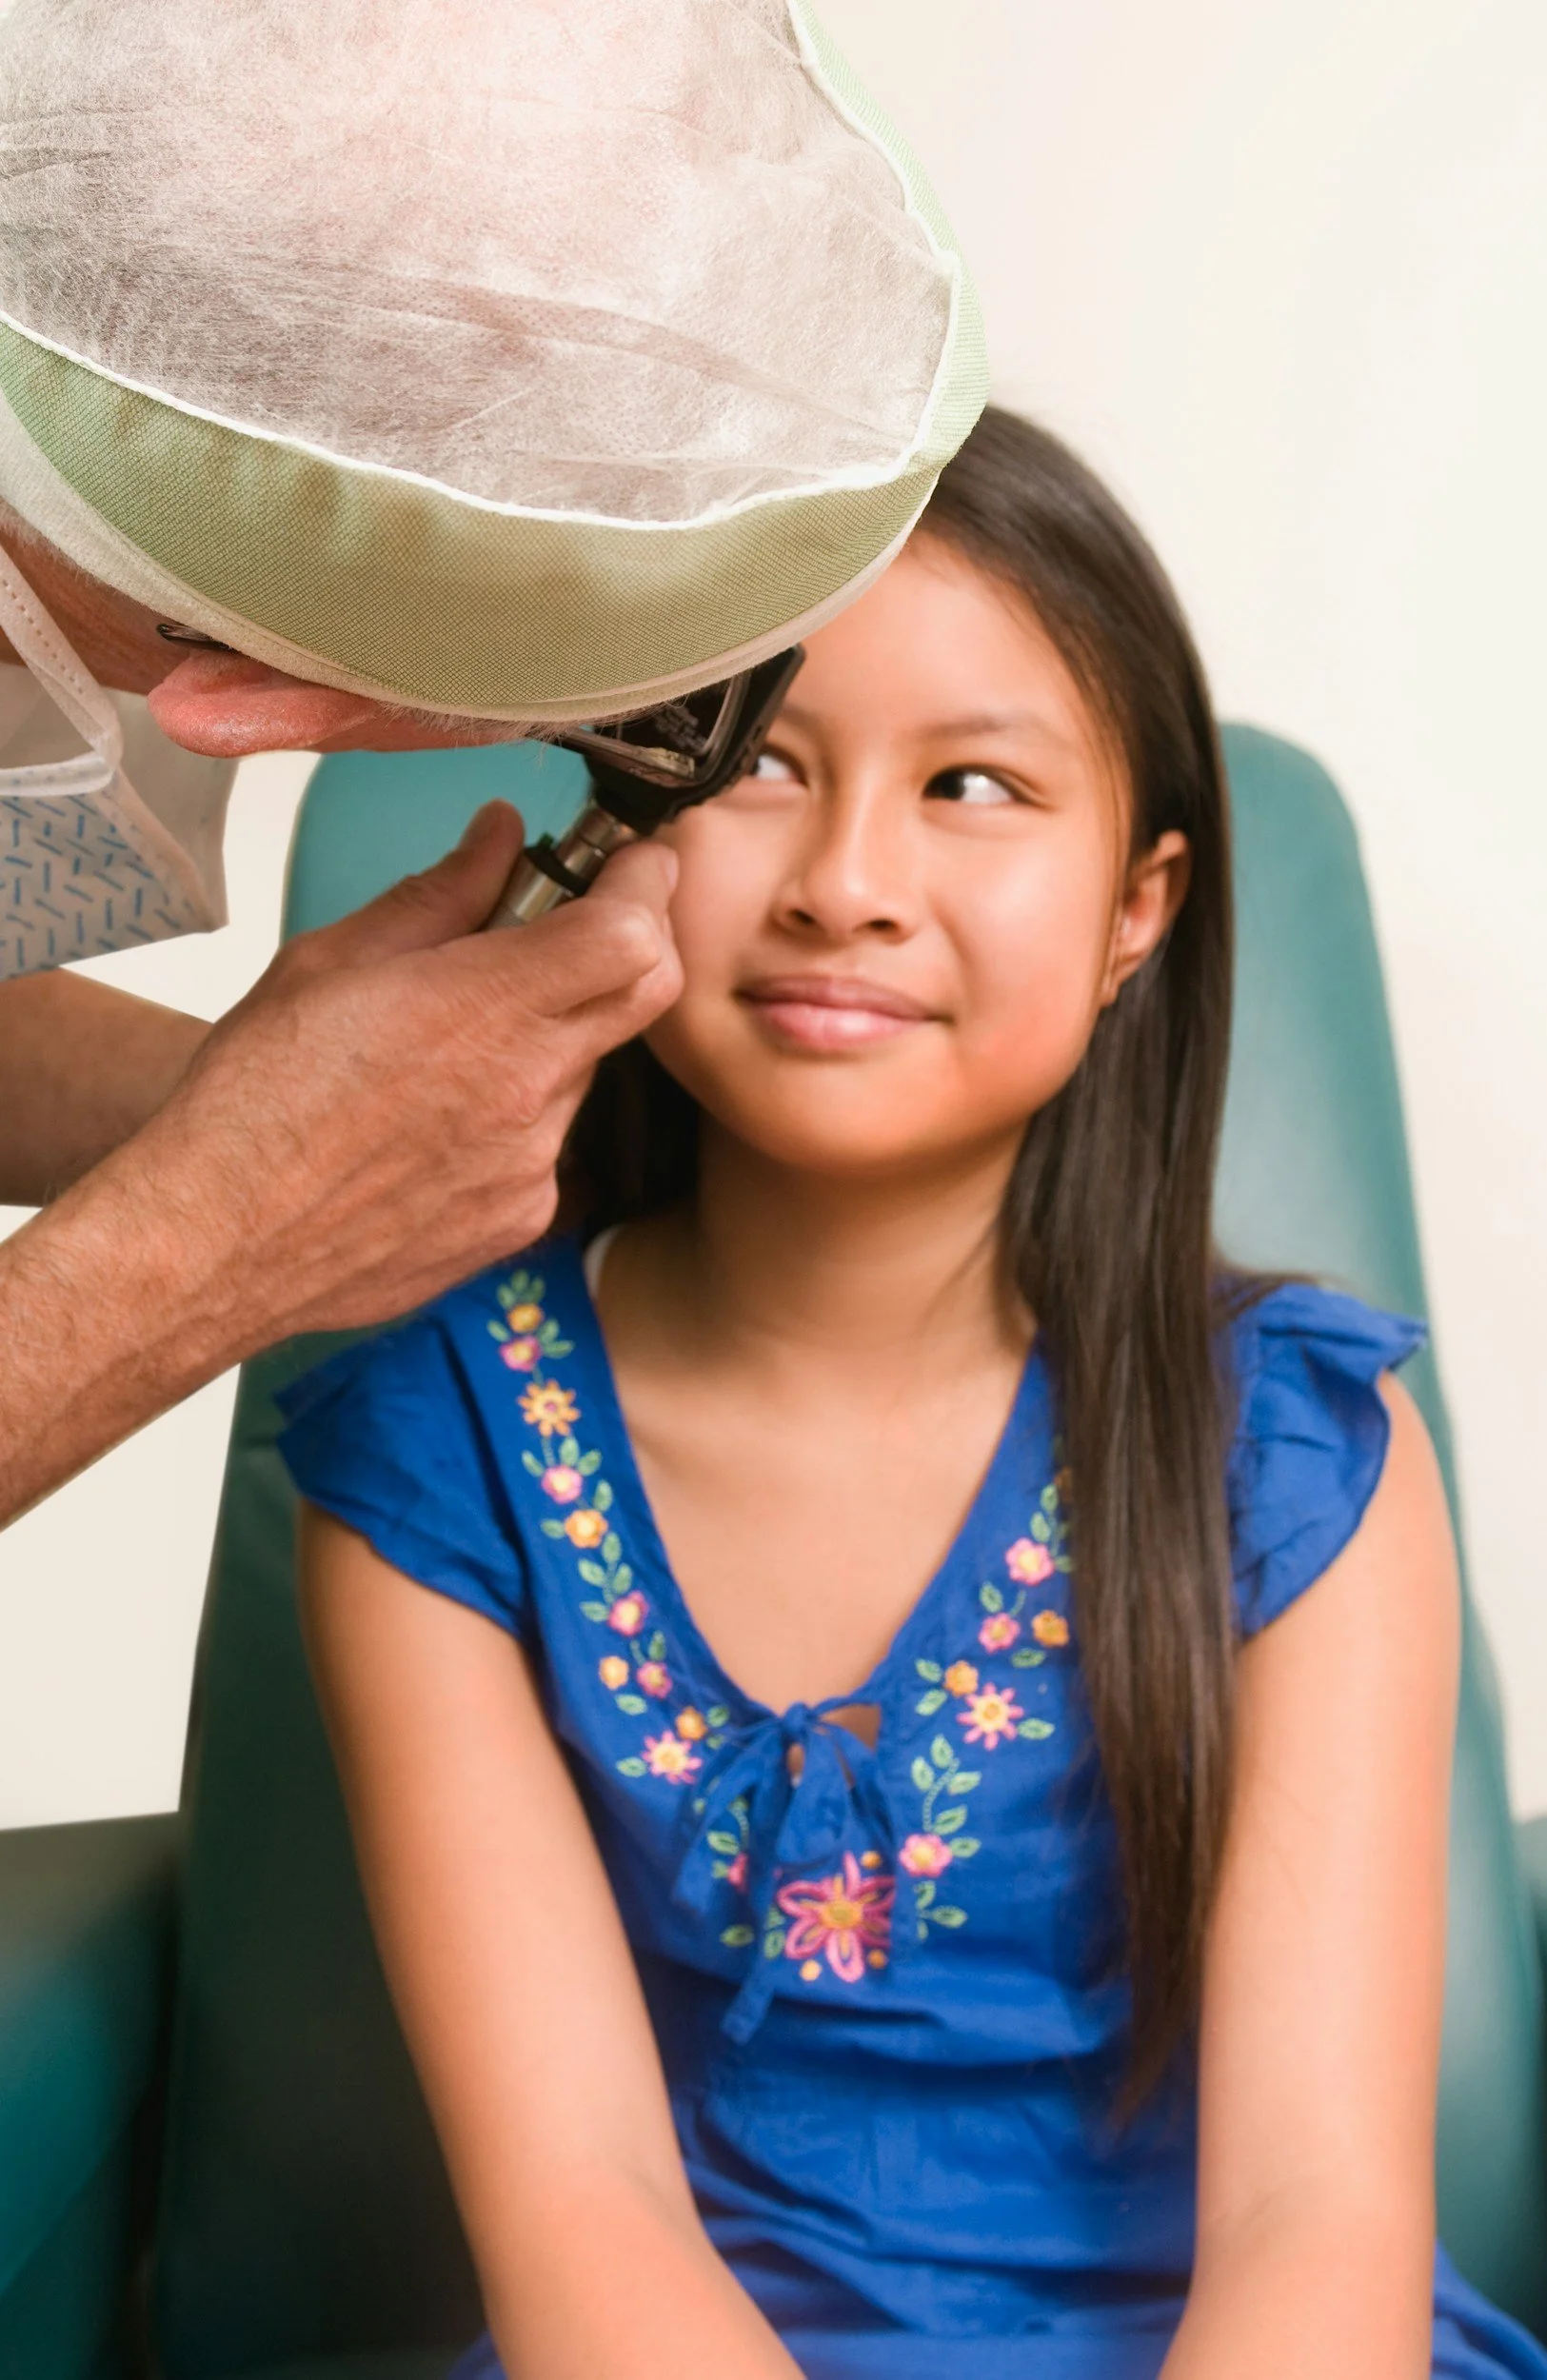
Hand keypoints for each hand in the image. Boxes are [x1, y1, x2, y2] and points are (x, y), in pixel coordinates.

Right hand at [131, 800, 680, 1344]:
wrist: (215, 1243)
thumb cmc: (253, 1098)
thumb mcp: (329, 961)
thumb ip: (438, 895)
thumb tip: (499, 834)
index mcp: (482, 1008)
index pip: (630, 934)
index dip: (645, 888)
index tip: (633, 864)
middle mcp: (528, 1089)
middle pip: (643, 995)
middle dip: (632, 943)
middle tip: (582, 920)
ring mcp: (532, 1163)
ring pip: (581, 1071)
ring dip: (545, 1039)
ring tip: (444, 1049)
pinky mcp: (520, 1218)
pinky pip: (545, 1146)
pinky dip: (513, 1117)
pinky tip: (432, 1125)